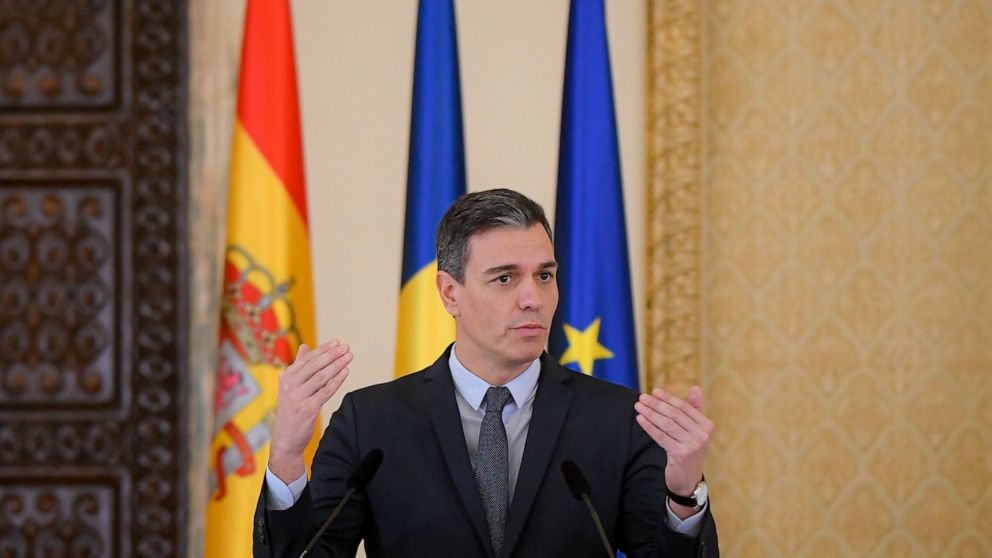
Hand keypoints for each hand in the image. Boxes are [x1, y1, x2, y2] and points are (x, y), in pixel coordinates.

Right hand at [269, 340, 351, 482]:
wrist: (285, 438)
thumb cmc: (290, 410)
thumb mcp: (290, 387)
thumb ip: (298, 366)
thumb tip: (305, 346)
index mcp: (286, 377)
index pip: (307, 359)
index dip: (324, 349)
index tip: (337, 342)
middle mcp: (289, 385)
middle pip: (315, 365)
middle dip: (333, 355)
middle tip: (346, 348)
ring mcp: (297, 397)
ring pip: (321, 377)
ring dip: (337, 365)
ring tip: (349, 357)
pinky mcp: (307, 409)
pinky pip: (325, 392)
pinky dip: (337, 380)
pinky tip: (346, 372)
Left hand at [634, 386, 712, 501]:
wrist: (688, 480)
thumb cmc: (690, 450)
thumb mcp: (695, 431)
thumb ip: (695, 409)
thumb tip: (695, 388)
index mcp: (707, 426)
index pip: (684, 407)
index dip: (668, 398)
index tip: (654, 391)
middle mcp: (702, 435)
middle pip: (674, 414)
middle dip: (656, 404)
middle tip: (642, 397)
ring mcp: (692, 445)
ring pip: (666, 424)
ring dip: (650, 413)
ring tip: (638, 406)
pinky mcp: (680, 455)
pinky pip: (661, 436)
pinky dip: (649, 426)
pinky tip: (640, 419)